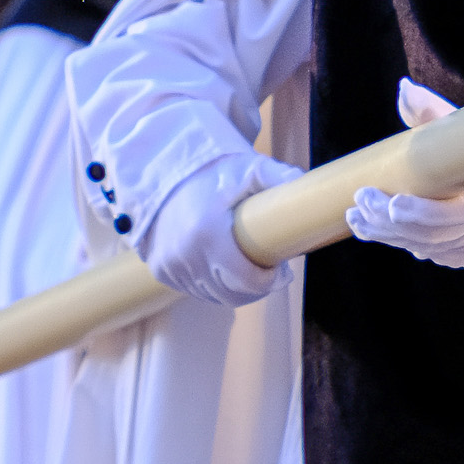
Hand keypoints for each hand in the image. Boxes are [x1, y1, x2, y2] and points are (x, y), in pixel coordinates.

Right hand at [138, 152, 300, 308]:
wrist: (162, 173)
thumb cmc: (211, 173)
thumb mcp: (246, 168)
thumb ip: (275, 176)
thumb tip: (302, 182)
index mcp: (207, 232)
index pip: (246, 279)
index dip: (269, 281)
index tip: (282, 270)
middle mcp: (185, 255)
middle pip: (233, 293)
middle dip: (257, 287)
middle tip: (271, 271)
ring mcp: (171, 266)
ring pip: (216, 296)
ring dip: (236, 288)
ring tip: (249, 267)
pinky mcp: (162, 272)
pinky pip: (197, 291)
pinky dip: (215, 286)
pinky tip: (226, 268)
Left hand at [343, 81, 463, 267]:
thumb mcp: (456, 129)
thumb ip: (430, 112)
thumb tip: (404, 90)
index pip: (455, 215)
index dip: (422, 213)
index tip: (391, 201)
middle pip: (430, 235)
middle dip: (390, 222)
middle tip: (361, 201)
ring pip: (421, 247)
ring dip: (384, 234)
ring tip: (355, 216)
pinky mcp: (458, 257)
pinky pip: (423, 253)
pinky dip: (395, 241)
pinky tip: (370, 229)